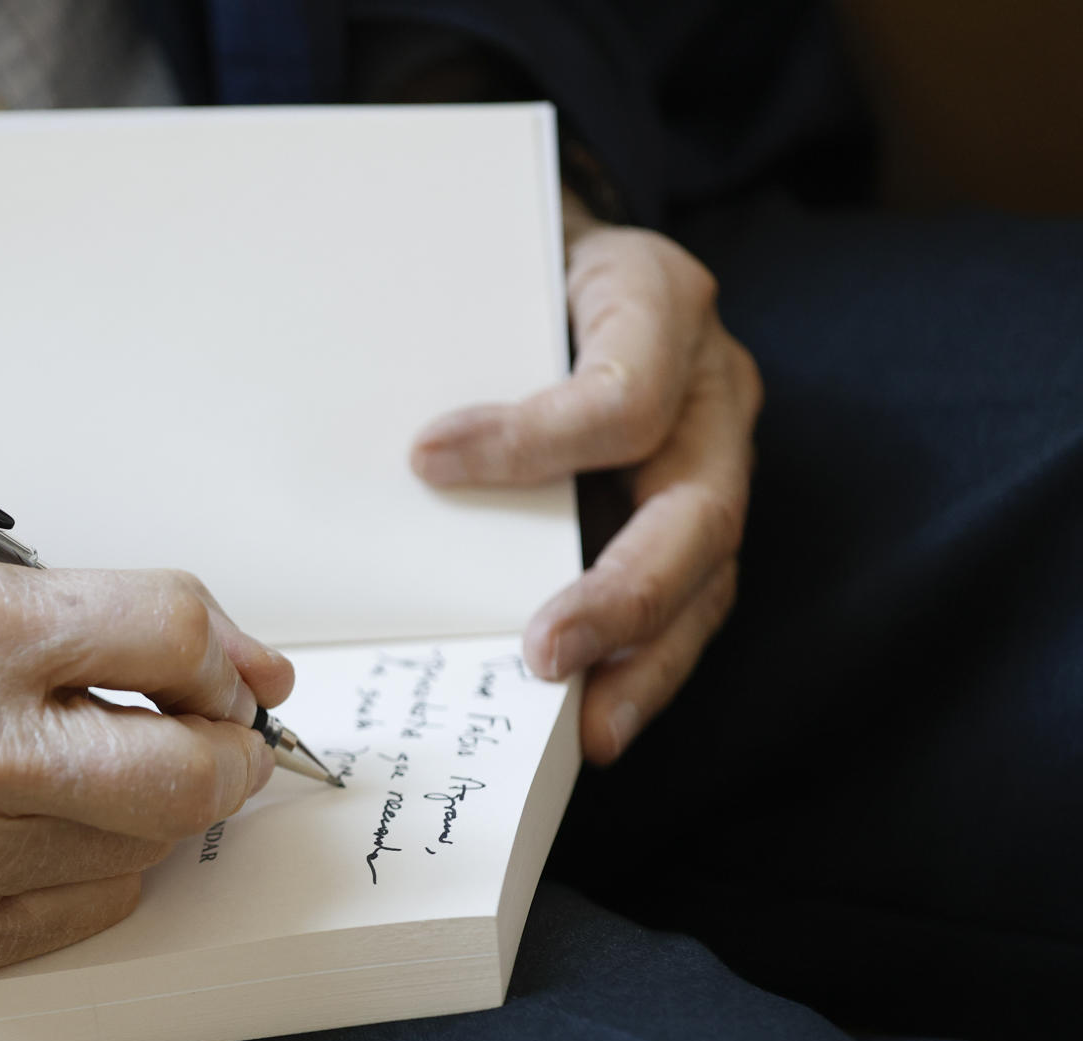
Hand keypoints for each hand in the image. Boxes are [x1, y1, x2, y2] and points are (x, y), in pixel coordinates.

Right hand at [0, 556, 292, 978]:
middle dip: (225, 754)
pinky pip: (83, 912)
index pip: (170, 636)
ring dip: (145, 811)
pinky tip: (43, 827)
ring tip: (84, 770)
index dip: (226, 660)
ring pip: (141, 850)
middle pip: (182, 772)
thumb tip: (250, 672)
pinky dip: (93, 869)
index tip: (233, 678)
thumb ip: (109, 618)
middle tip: (212, 737)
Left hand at [410, 191, 760, 763]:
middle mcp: (711, 380)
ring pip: (709, 575)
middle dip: (624, 596)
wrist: (556, 245)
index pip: (624, 393)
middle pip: (699, 511)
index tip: (426, 460)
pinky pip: (687, 598)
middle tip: (544, 656)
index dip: (532, 439)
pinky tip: (595, 714)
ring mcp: (715, 451)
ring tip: (590, 727)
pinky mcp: (694, 510)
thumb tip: (392, 450)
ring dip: (646, 660)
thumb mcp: (489, 265)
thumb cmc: (511, 261)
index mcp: (656, 296)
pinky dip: (640, 662)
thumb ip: (459, 335)